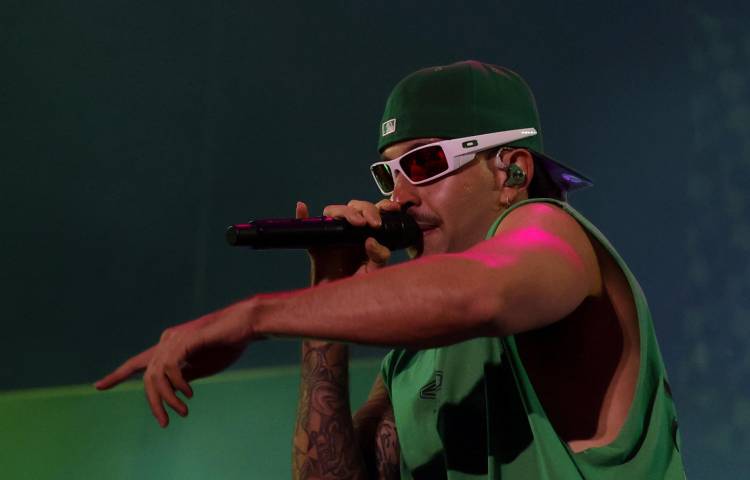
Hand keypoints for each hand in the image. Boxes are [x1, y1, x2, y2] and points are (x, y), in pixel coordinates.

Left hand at [94, 301, 255, 426]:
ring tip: (182, 410)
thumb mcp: (201, 367)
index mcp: (168, 346)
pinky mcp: (185, 340)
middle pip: (147, 376)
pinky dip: (177, 384)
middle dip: (154, 402)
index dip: (118, 375)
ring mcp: (174, 339)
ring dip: (167, 398)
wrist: (245, 326)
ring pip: (156, 375)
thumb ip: (183, 376)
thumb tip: (169, 391)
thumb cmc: (226, 345)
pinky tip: (189, 392)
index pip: (138, 362)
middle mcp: (166, 340)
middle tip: (164, 422)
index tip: (99, 386)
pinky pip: (170, 367)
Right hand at [295, 199, 399, 280]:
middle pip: (354, 207)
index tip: (391, 209)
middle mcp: (350, 231)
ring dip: (344, 212)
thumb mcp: (375, 271)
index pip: (374, 211)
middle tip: (372, 224)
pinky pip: (307, 227)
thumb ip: (379, 256)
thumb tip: (370, 240)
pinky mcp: (316, 245)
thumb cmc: (359, 286)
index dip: (383, 205)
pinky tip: (301, 207)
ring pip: (333, 212)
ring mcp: (332, 236)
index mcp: (367, 233)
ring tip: (356, 223)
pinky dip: (303, 215)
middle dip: (365, 210)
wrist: (340, 303)